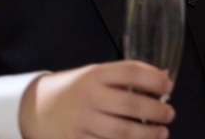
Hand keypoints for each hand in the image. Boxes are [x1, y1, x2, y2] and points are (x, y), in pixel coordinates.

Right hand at [19, 61, 174, 138]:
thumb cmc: (75, 89)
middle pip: (129, 104)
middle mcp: (88, 96)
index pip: (130, 72)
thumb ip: (125, 77)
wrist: (35, 108)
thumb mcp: (96, 74)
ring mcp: (81, 121)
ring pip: (120, 132)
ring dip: (146, 134)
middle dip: (156, 111)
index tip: (168, 85)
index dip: (154, 78)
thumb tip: (163, 78)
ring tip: (162, 132)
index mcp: (95, 74)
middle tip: (169, 114)